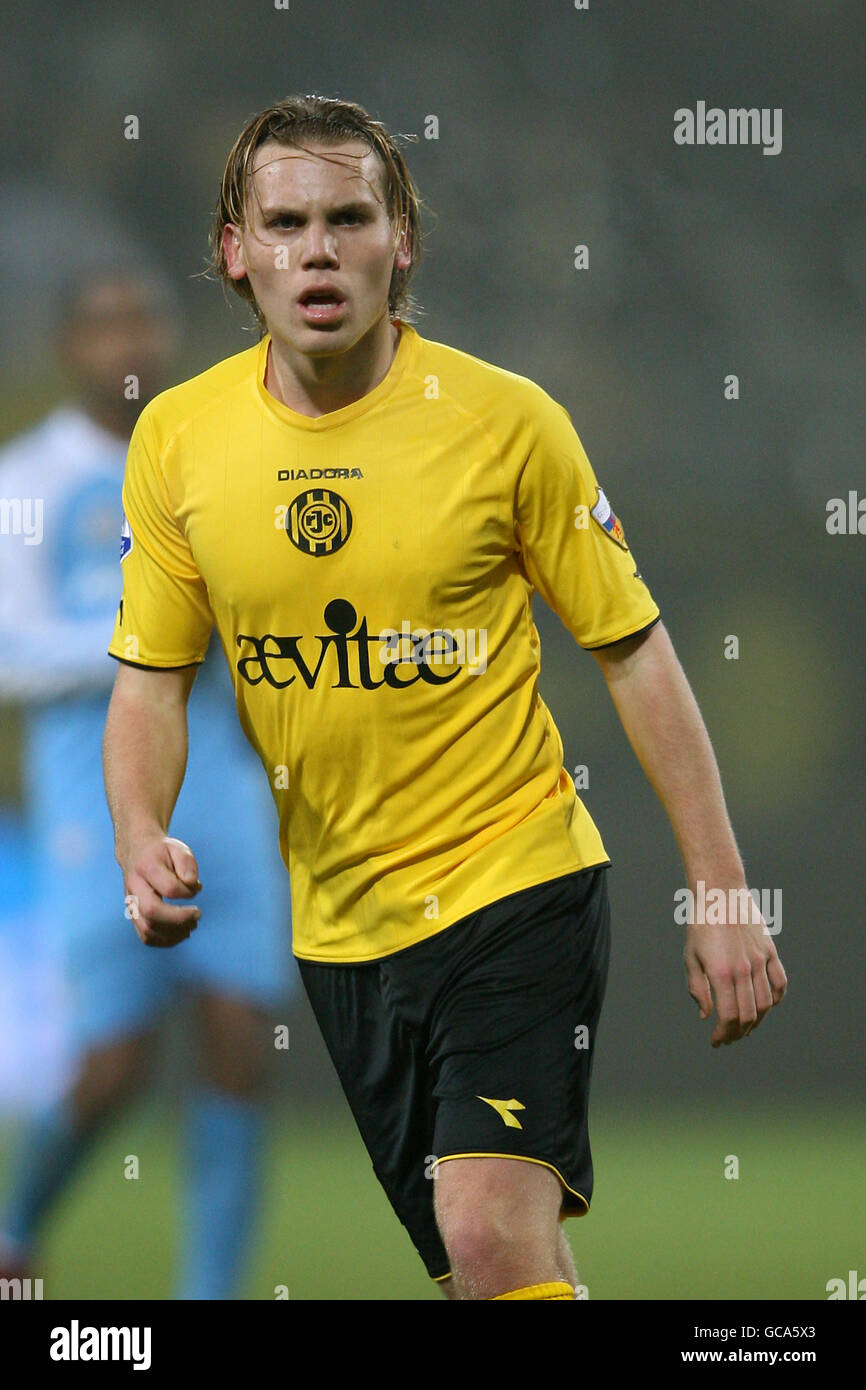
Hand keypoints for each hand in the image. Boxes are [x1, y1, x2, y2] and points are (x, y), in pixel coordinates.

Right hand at [121, 836, 201, 947]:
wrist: (136, 853)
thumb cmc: (161, 853)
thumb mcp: (178, 848)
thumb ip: (188, 864)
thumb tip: (193, 885)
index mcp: (146, 867)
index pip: (169, 888)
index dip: (187, 892)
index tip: (196, 888)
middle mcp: (134, 887)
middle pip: (152, 912)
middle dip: (180, 919)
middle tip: (198, 915)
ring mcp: (131, 904)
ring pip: (147, 930)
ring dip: (174, 933)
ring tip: (192, 925)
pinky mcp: (133, 916)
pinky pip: (146, 937)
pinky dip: (166, 941)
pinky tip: (182, 933)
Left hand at [684, 903, 786, 1047]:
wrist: (720, 893)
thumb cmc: (701, 925)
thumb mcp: (691, 957)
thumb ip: (697, 989)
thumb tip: (706, 1016)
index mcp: (721, 972)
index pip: (729, 1017)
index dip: (723, 1035)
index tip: (716, 1041)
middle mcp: (744, 969)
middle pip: (749, 1015)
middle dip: (738, 1033)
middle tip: (728, 1038)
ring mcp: (761, 960)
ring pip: (766, 1004)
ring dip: (756, 1022)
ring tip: (744, 1028)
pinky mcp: (771, 952)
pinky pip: (780, 983)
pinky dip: (775, 1000)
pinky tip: (765, 1007)